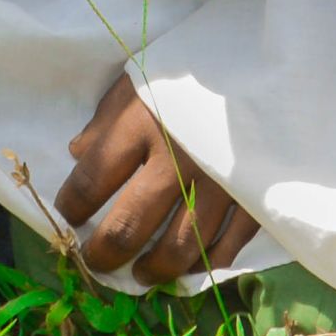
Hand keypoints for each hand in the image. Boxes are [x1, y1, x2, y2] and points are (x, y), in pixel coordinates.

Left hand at [53, 76, 254, 284]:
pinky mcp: (254, 195)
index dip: (71, 207)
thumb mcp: (141, 78)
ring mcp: (218, 183)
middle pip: (130, 226)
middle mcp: (176, 161)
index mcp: (141, 126)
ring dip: (154, 269)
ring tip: (142, 274)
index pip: (91, 181)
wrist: (268, 60)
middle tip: (96, 261)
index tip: (68, 215)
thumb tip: (77, 153)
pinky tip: (191, 268)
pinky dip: (206, 264)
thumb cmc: (194, 67)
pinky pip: (227, 245)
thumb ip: (108, 118)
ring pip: (180, 247)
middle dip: (105, 252)